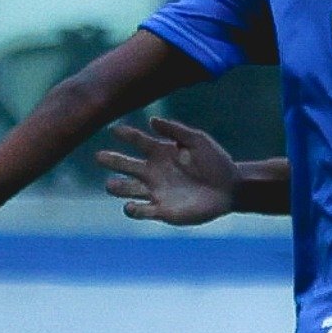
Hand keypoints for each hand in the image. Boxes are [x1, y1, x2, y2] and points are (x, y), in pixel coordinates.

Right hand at [97, 116, 237, 225]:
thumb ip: (176, 131)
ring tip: (112, 184)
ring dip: (117, 187)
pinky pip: (140, 211)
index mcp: (161, 152)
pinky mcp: (161, 210)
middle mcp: (153, 171)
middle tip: (100, 156)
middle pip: (124, 165)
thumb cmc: (216, 162)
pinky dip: (132, 209)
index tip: (115, 129)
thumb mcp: (198, 141)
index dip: (126, 135)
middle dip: (111, 160)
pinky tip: (131, 205)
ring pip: (126, 189)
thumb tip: (152, 120)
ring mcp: (155, 191)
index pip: (138, 141)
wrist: (230, 188)